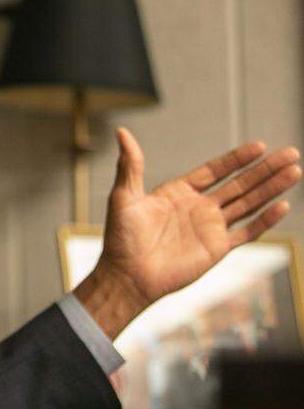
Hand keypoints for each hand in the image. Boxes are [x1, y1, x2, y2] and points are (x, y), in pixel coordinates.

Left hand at [75, 127, 299, 339]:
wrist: (128, 276)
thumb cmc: (121, 238)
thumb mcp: (124, 196)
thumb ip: (130, 165)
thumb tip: (122, 132)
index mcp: (178, 192)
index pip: (215, 170)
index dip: (237, 159)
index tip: (260, 146)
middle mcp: (198, 208)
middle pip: (239, 184)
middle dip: (264, 169)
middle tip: (290, 153)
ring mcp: (210, 228)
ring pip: (248, 204)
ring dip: (271, 188)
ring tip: (295, 171)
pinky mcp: (217, 249)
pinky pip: (247, 232)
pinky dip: (265, 220)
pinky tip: (282, 205)